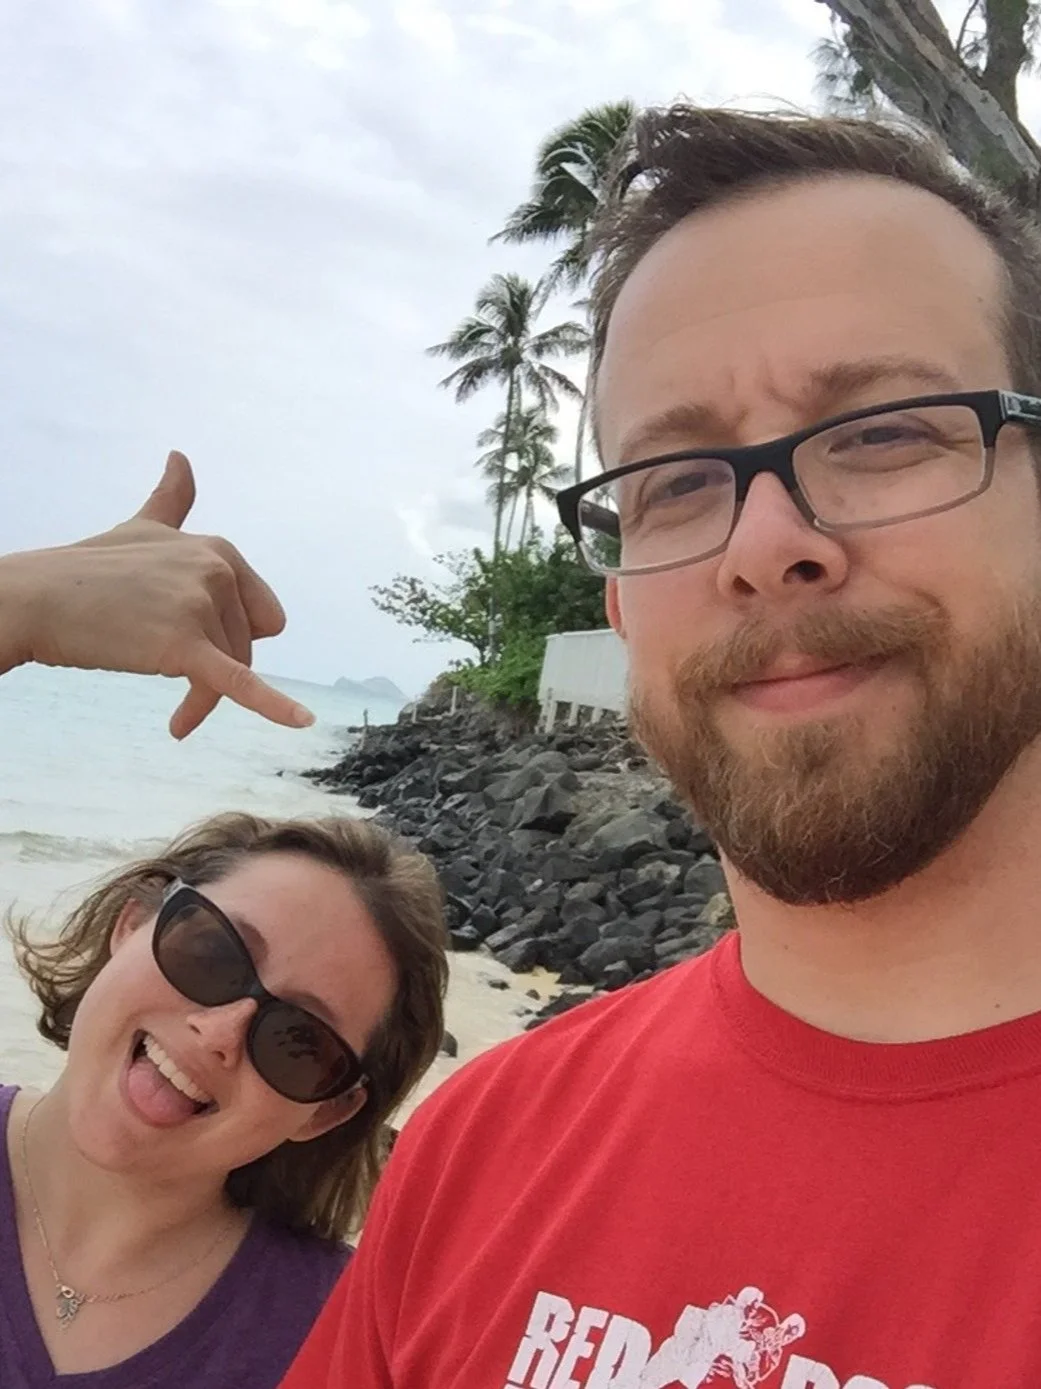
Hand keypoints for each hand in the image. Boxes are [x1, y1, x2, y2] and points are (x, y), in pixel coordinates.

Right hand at [19, 452, 313, 738]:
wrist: (36, 599)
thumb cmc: (86, 570)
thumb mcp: (142, 528)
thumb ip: (171, 501)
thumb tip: (181, 456)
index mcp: (219, 550)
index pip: (258, 616)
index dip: (230, 639)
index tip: (192, 647)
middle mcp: (217, 570)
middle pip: (246, 647)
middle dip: (213, 670)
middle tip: (172, 682)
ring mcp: (201, 604)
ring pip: (231, 672)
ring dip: (202, 700)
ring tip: (174, 713)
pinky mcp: (183, 644)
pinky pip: (239, 682)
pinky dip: (274, 706)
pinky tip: (303, 723)